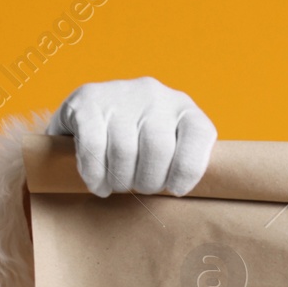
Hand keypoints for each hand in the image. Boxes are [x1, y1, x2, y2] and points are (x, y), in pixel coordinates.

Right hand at [46, 76, 216, 197]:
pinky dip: (95, 174)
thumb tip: (183, 192)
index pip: (199, 136)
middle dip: (149, 181)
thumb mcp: (170, 145)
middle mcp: (155, 94)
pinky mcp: (88, 100)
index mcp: (183, 106)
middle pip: (158, 149)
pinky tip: (98, 184)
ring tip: (118, 185)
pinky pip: (93, 147)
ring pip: (124, 151)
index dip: (188, 171)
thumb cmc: (138, 141)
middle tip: (140, 188)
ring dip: (120, 180)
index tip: (176, 189)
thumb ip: (183, 162)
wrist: (88, 112)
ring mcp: (120, 94)